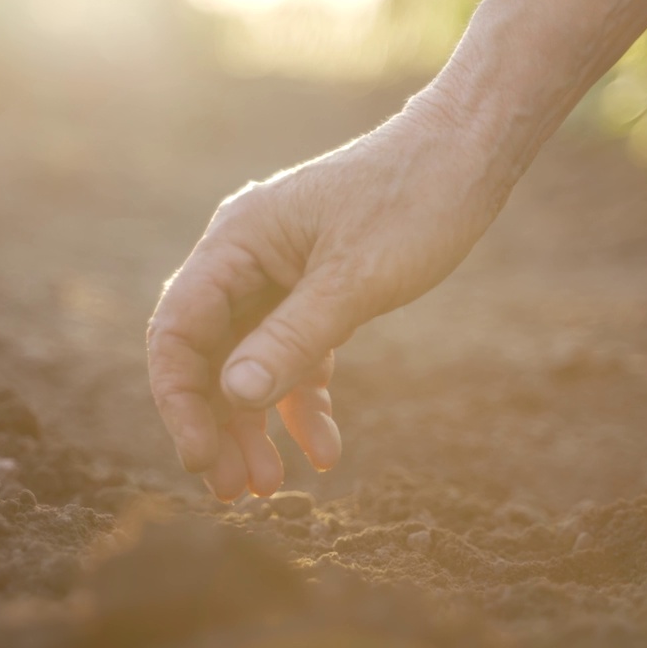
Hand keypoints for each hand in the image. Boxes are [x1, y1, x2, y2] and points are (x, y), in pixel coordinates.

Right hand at [146, 91, 511, 499]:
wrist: (468, 156)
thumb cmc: (413, 202)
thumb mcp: (354, 280)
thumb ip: (292, 339)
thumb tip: (232, 397)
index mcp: (236, 243)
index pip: (179, 331)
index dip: (180, 401)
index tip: (202, 459)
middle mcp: (245, 260)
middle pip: (207, 355)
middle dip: (217, 425)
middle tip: (234, 491)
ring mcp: (278, 276)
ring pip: (247, 363)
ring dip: (254, 424)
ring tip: (267, 487)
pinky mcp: (314, 291)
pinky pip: (293, 356)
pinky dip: (303, 401)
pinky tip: (323, 450)